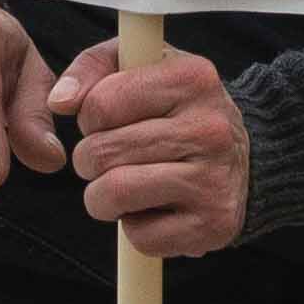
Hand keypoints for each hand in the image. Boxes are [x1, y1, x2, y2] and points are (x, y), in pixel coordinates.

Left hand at [62, 32, 251, 260]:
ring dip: (103, 197)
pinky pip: (141, 236)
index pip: (101, 104)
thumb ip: (92, 69)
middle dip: (90, 160)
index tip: (107, 122)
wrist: (245, 157)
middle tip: (109, 159)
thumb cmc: (177, 108)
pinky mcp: (213, 225)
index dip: (90, 118)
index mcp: (193, 79)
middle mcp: (210, 128)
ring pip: (115, 193)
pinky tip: (155, 208)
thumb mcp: (141, 67)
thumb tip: (58, 101)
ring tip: (123, 185)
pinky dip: (135, 228)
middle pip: (102, 152)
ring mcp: (214, 180)